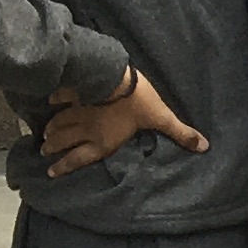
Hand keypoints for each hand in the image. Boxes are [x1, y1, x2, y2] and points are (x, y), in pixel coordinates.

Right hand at [38, 66, 205, 176]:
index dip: (64, 165)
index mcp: (102, 141)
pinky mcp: (74, 90)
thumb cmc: (137, 101)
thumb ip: (180, 133)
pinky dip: (55, 100)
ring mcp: (77, 109)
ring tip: (43, 135)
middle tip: (43, 151)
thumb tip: (203, 147)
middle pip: (64, 140)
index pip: (79, 157)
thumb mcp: (161, 117)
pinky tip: (49, 101)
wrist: (114, 76)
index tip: (51, 171)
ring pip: (60, 121)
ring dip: (51, 129)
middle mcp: (85, 129)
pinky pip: (61, 97)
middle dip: (53, 147)